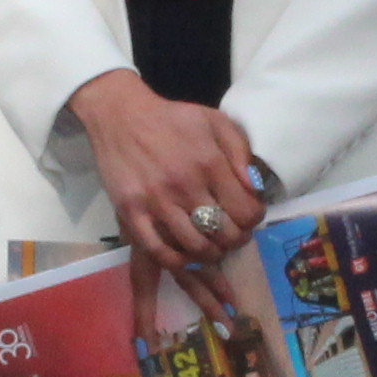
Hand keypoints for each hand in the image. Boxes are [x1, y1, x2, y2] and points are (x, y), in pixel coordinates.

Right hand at [71, 68, 266, 269]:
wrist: (121, 115)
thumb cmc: (172, 119)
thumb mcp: (215, 121)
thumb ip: (240, 152)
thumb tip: (255, 188)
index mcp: (209, 163)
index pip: (245, 211)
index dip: (253, 219)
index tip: (249, 216)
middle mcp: (185, 186)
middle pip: (225, 234)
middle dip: (236, 239)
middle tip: (233, 234)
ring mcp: (156, 202)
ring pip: (196, 247)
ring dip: (211, 253)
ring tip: (213, 245)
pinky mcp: (132, 212)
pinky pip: (159, 251)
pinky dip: (178, 261)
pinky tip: (186, 256)